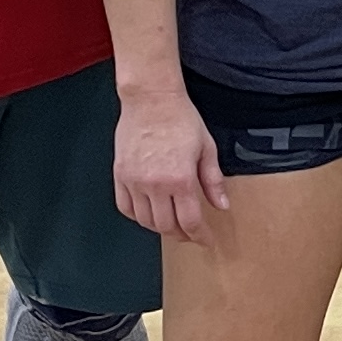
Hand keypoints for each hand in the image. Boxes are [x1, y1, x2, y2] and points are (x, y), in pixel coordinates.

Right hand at [112, 85, 229, 239]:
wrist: (151, 100)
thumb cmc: (180, 119)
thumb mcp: (206, 148)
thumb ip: (213, 180)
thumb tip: (221, 205)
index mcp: (180, 179)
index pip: (190, 221)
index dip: (200, 236)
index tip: (205, 240)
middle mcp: (155, 184)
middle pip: (166, 226)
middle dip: (181, 235)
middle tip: (190, 233)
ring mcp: (134, 181)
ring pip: (145, 221)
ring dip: (160, 227)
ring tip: (171, 223)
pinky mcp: (120, 175)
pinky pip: (125, 207)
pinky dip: (137, 216)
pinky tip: (148, 212)